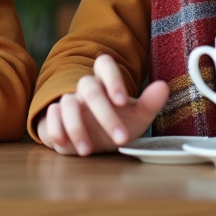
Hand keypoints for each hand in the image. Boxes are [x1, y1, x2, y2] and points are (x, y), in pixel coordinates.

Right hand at [36, 54, 168, 156]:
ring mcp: (69, 102)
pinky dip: (55, 128)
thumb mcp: (137, 118)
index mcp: (106, 83)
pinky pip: (51, 115)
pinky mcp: (55, 117)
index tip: (123, 100)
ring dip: (77, 127)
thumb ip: (150, 103)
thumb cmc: (117, 125)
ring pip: (68, 103)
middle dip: (104, 114)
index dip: (112, 78)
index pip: (104, 64)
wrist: (94, 142)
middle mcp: (86, 89)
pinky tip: (64, 144)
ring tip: (87, 150)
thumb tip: (164, 86)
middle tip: (121, 138)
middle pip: (89, 88)